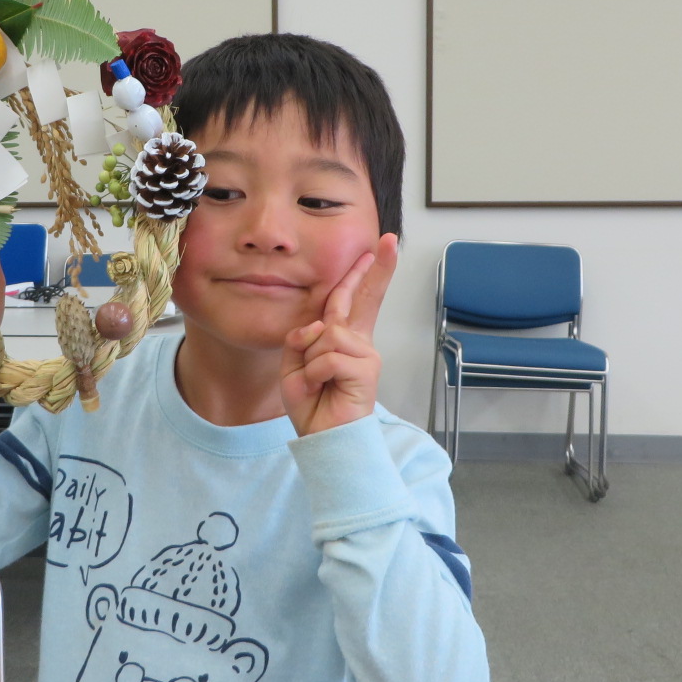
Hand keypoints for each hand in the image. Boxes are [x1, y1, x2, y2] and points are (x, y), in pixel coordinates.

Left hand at [279, 233, 398, 437]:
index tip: (380, 246)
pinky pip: (326, 356)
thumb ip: (302, 338)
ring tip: (316, 382)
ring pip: (326, 333)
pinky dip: (314, 373)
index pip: (355, 299)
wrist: (324, 439)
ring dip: (309, 360)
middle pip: (363, 298)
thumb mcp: (294, 366)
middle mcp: (359, 342)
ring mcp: (365, 354)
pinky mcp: (366, 369)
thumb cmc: (313, 405)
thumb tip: (322, 324)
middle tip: (388, 241)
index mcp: (343, 339)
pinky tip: (321, 388)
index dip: (367, 272)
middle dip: (375, 269)